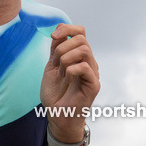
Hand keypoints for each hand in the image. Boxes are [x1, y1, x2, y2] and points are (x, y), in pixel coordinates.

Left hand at [41, 23, 99, 142]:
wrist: (57, 116)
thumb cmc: (56, 95)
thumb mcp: (51, 67)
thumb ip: (55, 49)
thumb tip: (58, 30)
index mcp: (79, 56)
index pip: (80, 32)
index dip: (67, 29)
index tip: (53, 37)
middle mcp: (88, 61)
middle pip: (81, 38)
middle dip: (62, 48)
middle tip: (55, 64)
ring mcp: (92, 72)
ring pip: (84, 50)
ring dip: (66, 59)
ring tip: (61, 73)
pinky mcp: (93, 84)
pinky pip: (84, 67)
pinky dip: (70, 70)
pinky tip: (66, 79)